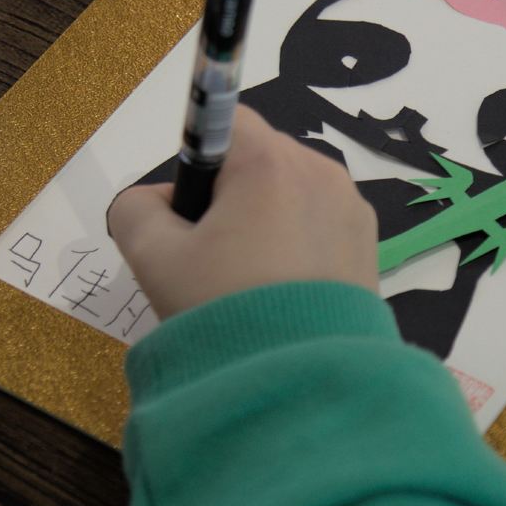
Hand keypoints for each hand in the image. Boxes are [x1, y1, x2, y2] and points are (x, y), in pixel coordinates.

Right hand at [108, 108, 378, 320]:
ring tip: (246, 283)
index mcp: (269, 162)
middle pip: (259, 159)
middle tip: (208, 258)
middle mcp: (320, 173)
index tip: (188, 213)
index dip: (197, 157)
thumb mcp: (153, 258)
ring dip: (264, 221)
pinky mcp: (370, 248)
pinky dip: (295, 247)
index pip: (226, 120)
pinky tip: (280, 295)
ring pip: (290, 195)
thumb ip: (135, 211)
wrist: (298, 385)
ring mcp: (352, 211)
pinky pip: (319, 226)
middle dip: (229, 194)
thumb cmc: (222, 308)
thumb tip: (152, 202)